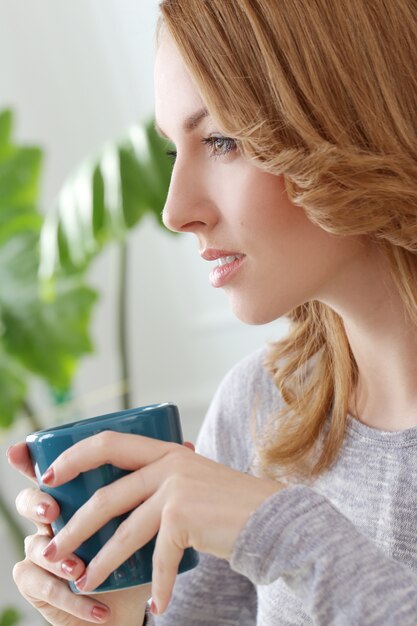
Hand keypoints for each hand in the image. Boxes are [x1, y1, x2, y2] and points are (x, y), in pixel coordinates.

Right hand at [7, 442, 149, 624]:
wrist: (130, 600)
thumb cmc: (136, 551)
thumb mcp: (145, 516)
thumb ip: (156, 482)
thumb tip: (185, 444)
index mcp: (73, 496)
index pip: (48, 472)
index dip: (30, 461)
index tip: (29, 457)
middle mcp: (53, 519)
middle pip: (30, 502)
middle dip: (36, 504)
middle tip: (53, 512)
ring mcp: (42, 552)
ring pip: (32, 547)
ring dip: (54, 558)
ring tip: (75, 568)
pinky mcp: (40, 586)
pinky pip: (39, 586)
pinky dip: (65, 596)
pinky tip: (88, 601)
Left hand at [36, 433, 281, 615]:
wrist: (273, 518)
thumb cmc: (230, 505)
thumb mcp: (193, 480)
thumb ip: (163, 481)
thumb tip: (123, 503)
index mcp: (166, 451)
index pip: (109, 442)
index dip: (74, 456)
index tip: (50, 476)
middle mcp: (169, 464)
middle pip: (106, 496)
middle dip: (75, 526)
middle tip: (53, 548)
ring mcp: (176, 489)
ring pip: (124, 531)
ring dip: (101, 563)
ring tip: (85, 582)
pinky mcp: (185, 517)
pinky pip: (158, 558)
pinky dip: (157, 585)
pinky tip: (157, 605)